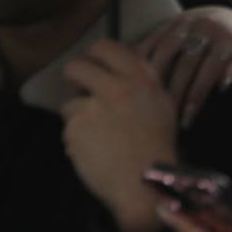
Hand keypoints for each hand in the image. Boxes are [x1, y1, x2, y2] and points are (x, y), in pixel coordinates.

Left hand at [61, 40, 179, 231]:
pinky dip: (77, 141)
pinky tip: (95, 153)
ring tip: (97, 136)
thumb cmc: (159, 148)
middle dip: (74, 79)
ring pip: (70, 103)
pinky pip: (68, 129)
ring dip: (78, 118)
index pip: (107, 47)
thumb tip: (120, 71)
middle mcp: (118, 87)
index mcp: (142, 80)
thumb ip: (142, 85)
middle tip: (82, 92)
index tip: (95, 68)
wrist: (146, 184)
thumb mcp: (163, 107)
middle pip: (77, 66)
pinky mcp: (76, 128)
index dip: (95, 56)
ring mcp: (94, 107)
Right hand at [137, 8, 231, 127]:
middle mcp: (204, 30)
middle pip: (185, 64)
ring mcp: (185, 24)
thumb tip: (222, 85)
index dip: (197, 96)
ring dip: (154, 76)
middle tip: (166, 115)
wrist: (226, 13)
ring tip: (146, 99)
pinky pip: (152, 38)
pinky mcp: (169, 21)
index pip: (209, 72)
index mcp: (225, 41)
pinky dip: (141, 55)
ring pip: (165, 51)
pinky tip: (131, 74)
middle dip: (175, 92)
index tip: (187, 119)